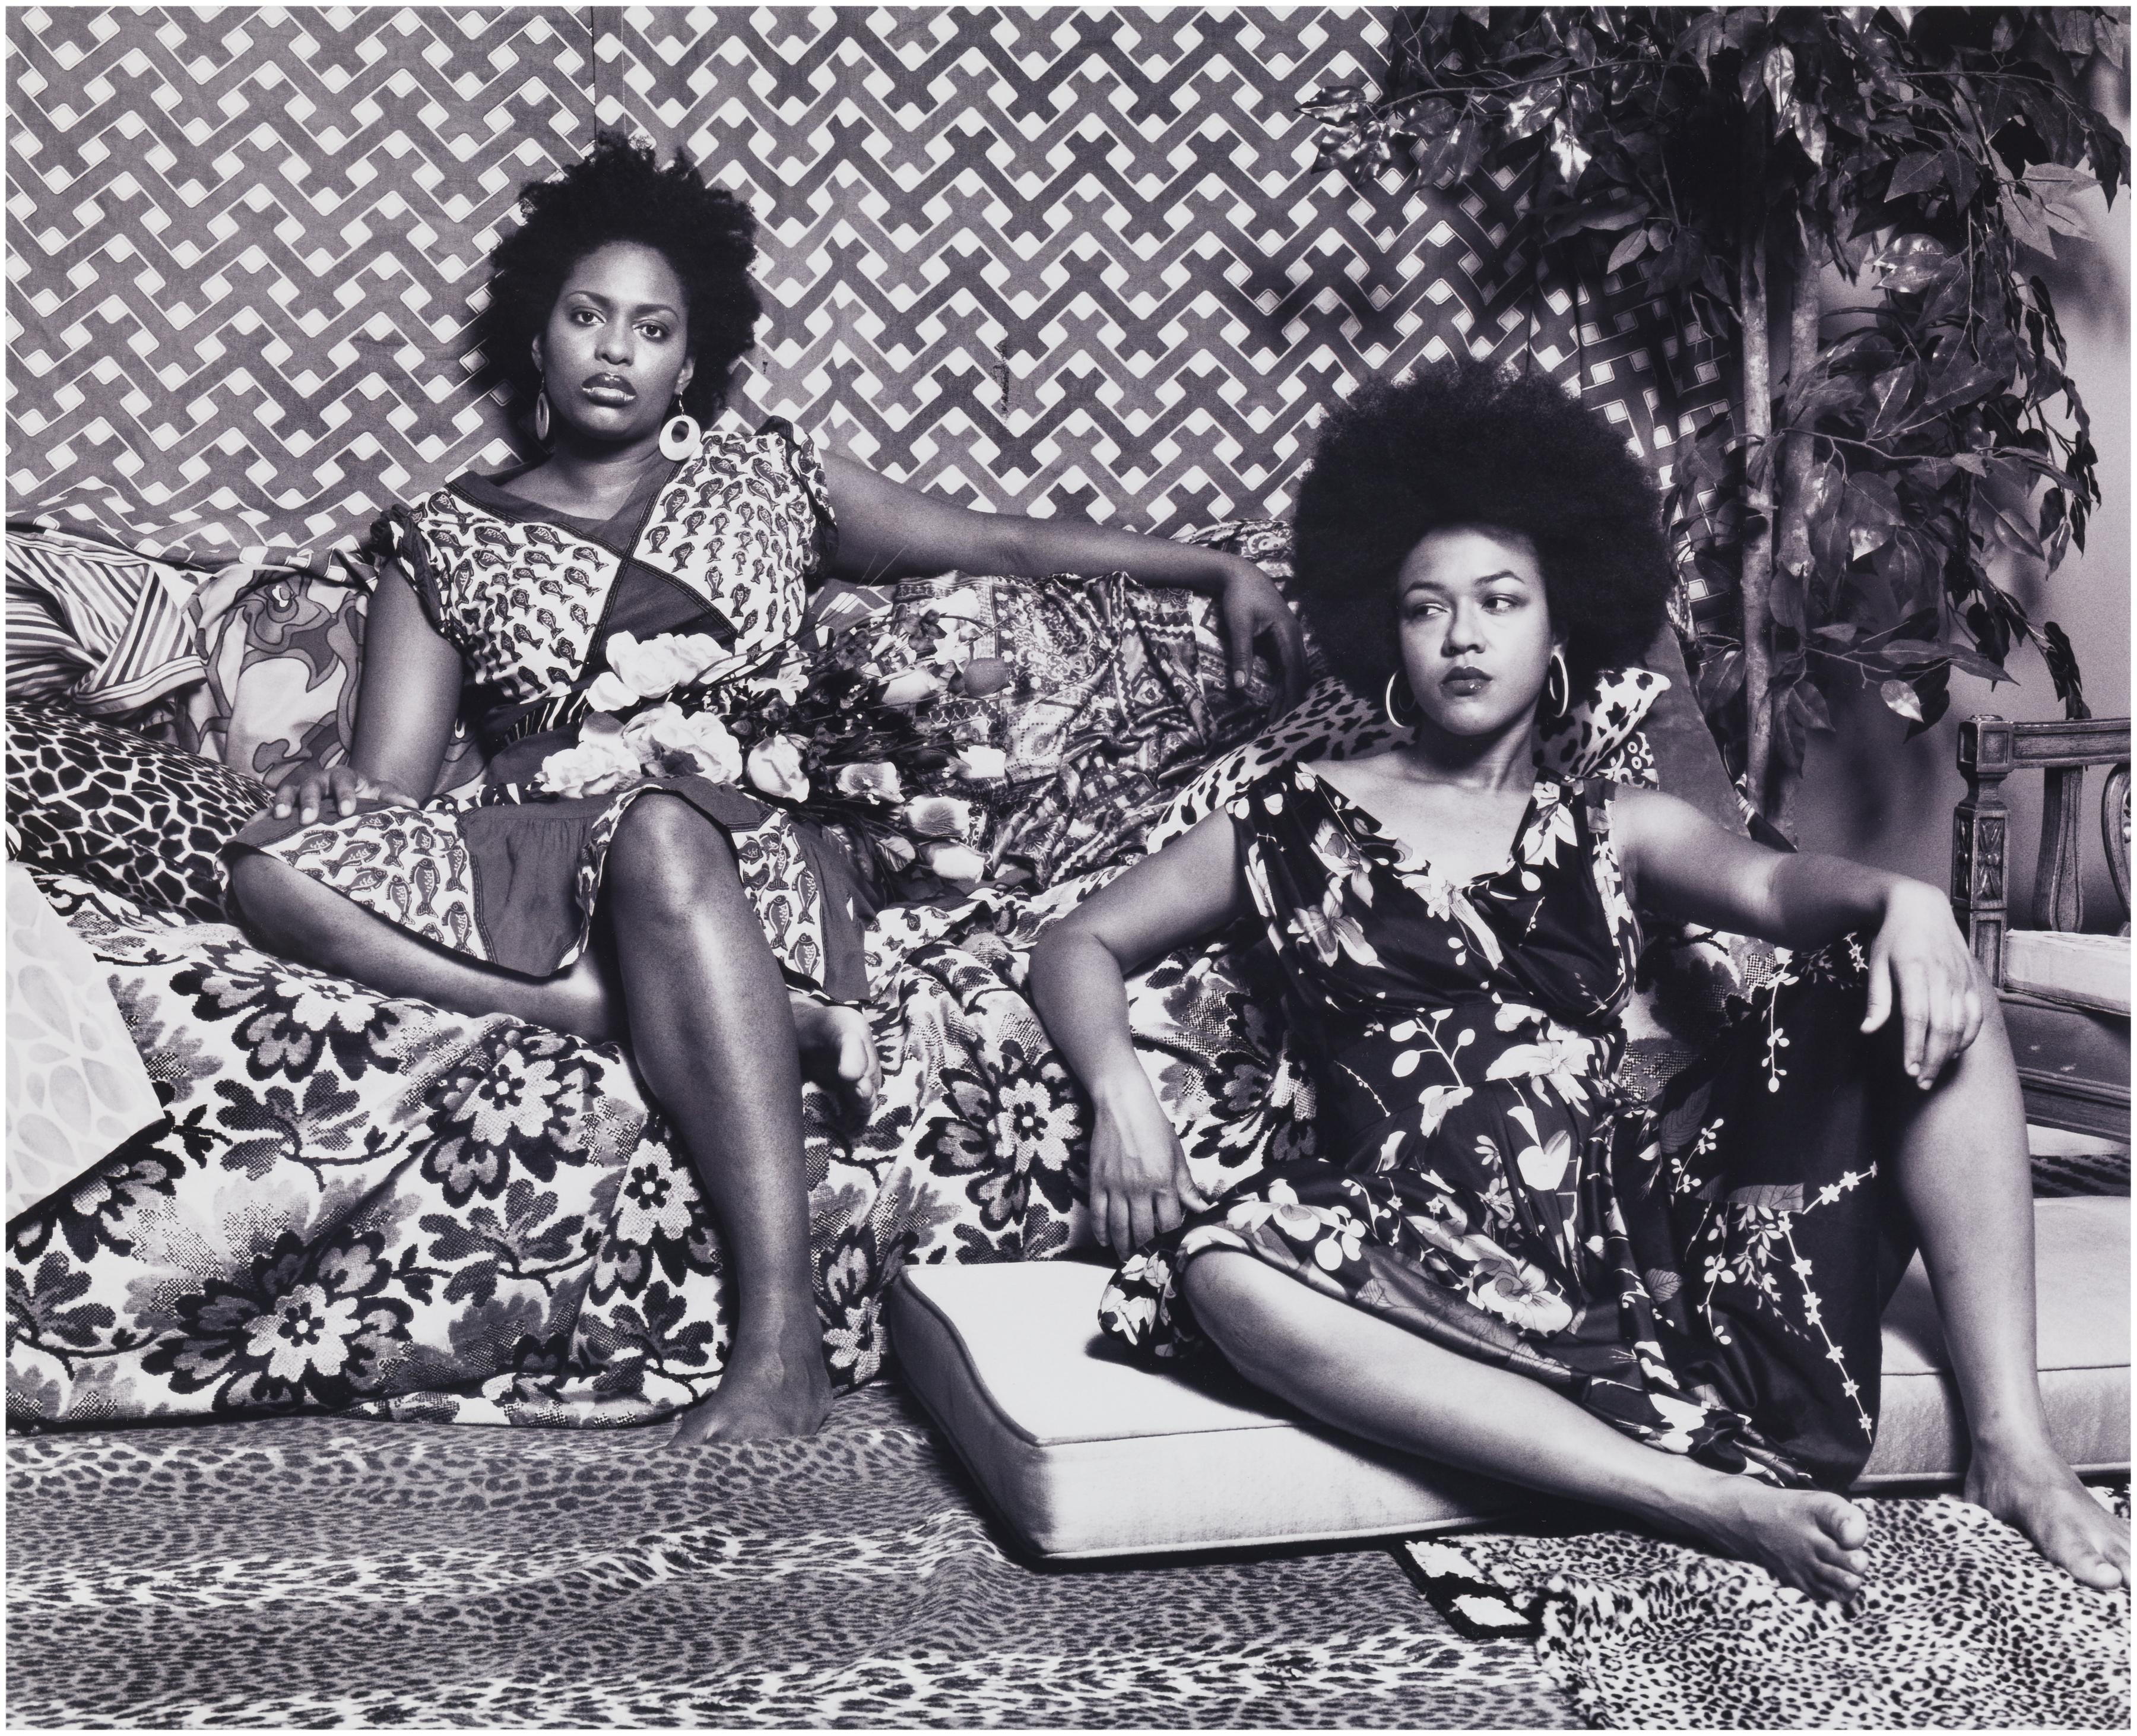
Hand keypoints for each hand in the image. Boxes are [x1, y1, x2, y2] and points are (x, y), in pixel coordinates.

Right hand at [269, 762, 419, 826]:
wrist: (349, 796)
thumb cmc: (366, 796)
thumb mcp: (381, 794)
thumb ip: (394, 798)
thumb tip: (414, 805)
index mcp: (343, 777)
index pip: (343, 782)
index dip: (344, 795)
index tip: (348, 811)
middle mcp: (319, 781)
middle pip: (311, 786)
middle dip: (310, 801)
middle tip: (309, 819)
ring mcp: (300, 790)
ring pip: (288, 792)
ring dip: (283, 803)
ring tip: (279, 817)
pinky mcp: (287, 803)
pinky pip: (270, 807)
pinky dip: (261, 815)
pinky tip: (251, 827)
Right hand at [1088, 1076, 1211, 1253]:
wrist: (1123, 1104)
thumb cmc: (1154, 1126)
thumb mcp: (1176, 1154)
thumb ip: (1186, 1185)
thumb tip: (1202, 1208)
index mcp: (1163, 1182)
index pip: (1169, 1223)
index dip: (1172, 1239)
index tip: (1173, 1248)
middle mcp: (1139, 1189)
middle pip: (1143, 1232)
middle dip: (1147, 1251)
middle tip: (1149, 1261)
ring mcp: (1116, 1187)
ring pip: (1119, 1228)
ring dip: (1124, 1247)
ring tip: (1128, 1259)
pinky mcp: (1098, 1182)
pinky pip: (1098, 1214)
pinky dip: (1101, 1232)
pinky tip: (1106, 1242)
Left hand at [1217, 559, 1308, 710]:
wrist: (1241, 574)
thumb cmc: (1239, 597)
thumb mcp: (1239, 626)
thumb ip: (1241, 655)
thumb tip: (1240, 686)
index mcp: (1288, 633)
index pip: (1293, 671)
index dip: (1291, 695)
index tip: (1286, 716)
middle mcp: (1295, 636)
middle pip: (1298, 674)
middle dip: (1291, 699)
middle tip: (1280, 723)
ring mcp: (1291, 636)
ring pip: (1295, 670)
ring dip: (1288, 691)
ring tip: (1278, 714)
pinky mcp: (1283, 637)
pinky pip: (1288, 663)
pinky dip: (1284, 681)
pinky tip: (1278, 694)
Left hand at [1862, 881, 1986, 1087]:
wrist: (1922, 908)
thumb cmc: (1893, 939)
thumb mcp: (1875, 963)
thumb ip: (1877, 999)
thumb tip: (1867, 1031)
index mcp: (1914, 970)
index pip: (1917, 1017)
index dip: (1913, 1046)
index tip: (1907, 1070)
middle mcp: (1941, 975)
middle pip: (1942, 1026)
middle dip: (1932, 1058)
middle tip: (1920, 1081)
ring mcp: (1960, 978)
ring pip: (1961, 1024)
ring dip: (1949, 1052)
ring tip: (1933, 1072)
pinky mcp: (1970, 980)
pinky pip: (1975, 1014)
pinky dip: (1968, 1037)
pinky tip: (1953, 1051)